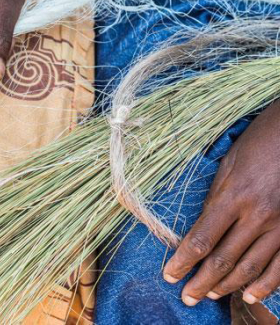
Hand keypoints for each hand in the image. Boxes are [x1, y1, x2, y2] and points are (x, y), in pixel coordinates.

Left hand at [163, 100, 279, 306]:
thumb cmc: (257, 144)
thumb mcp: (228, 165)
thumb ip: (216, 198)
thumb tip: (203, 227)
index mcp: (234, 195)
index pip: (202, 239)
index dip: (183, 261)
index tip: (171, 275)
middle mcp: (256, 215)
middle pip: (223, 259)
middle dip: (201, 281)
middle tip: (187, 297)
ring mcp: (279, 225)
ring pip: (249, 268)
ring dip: (227, 287)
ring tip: (209, 295)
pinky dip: (265, 285)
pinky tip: (250, 296)